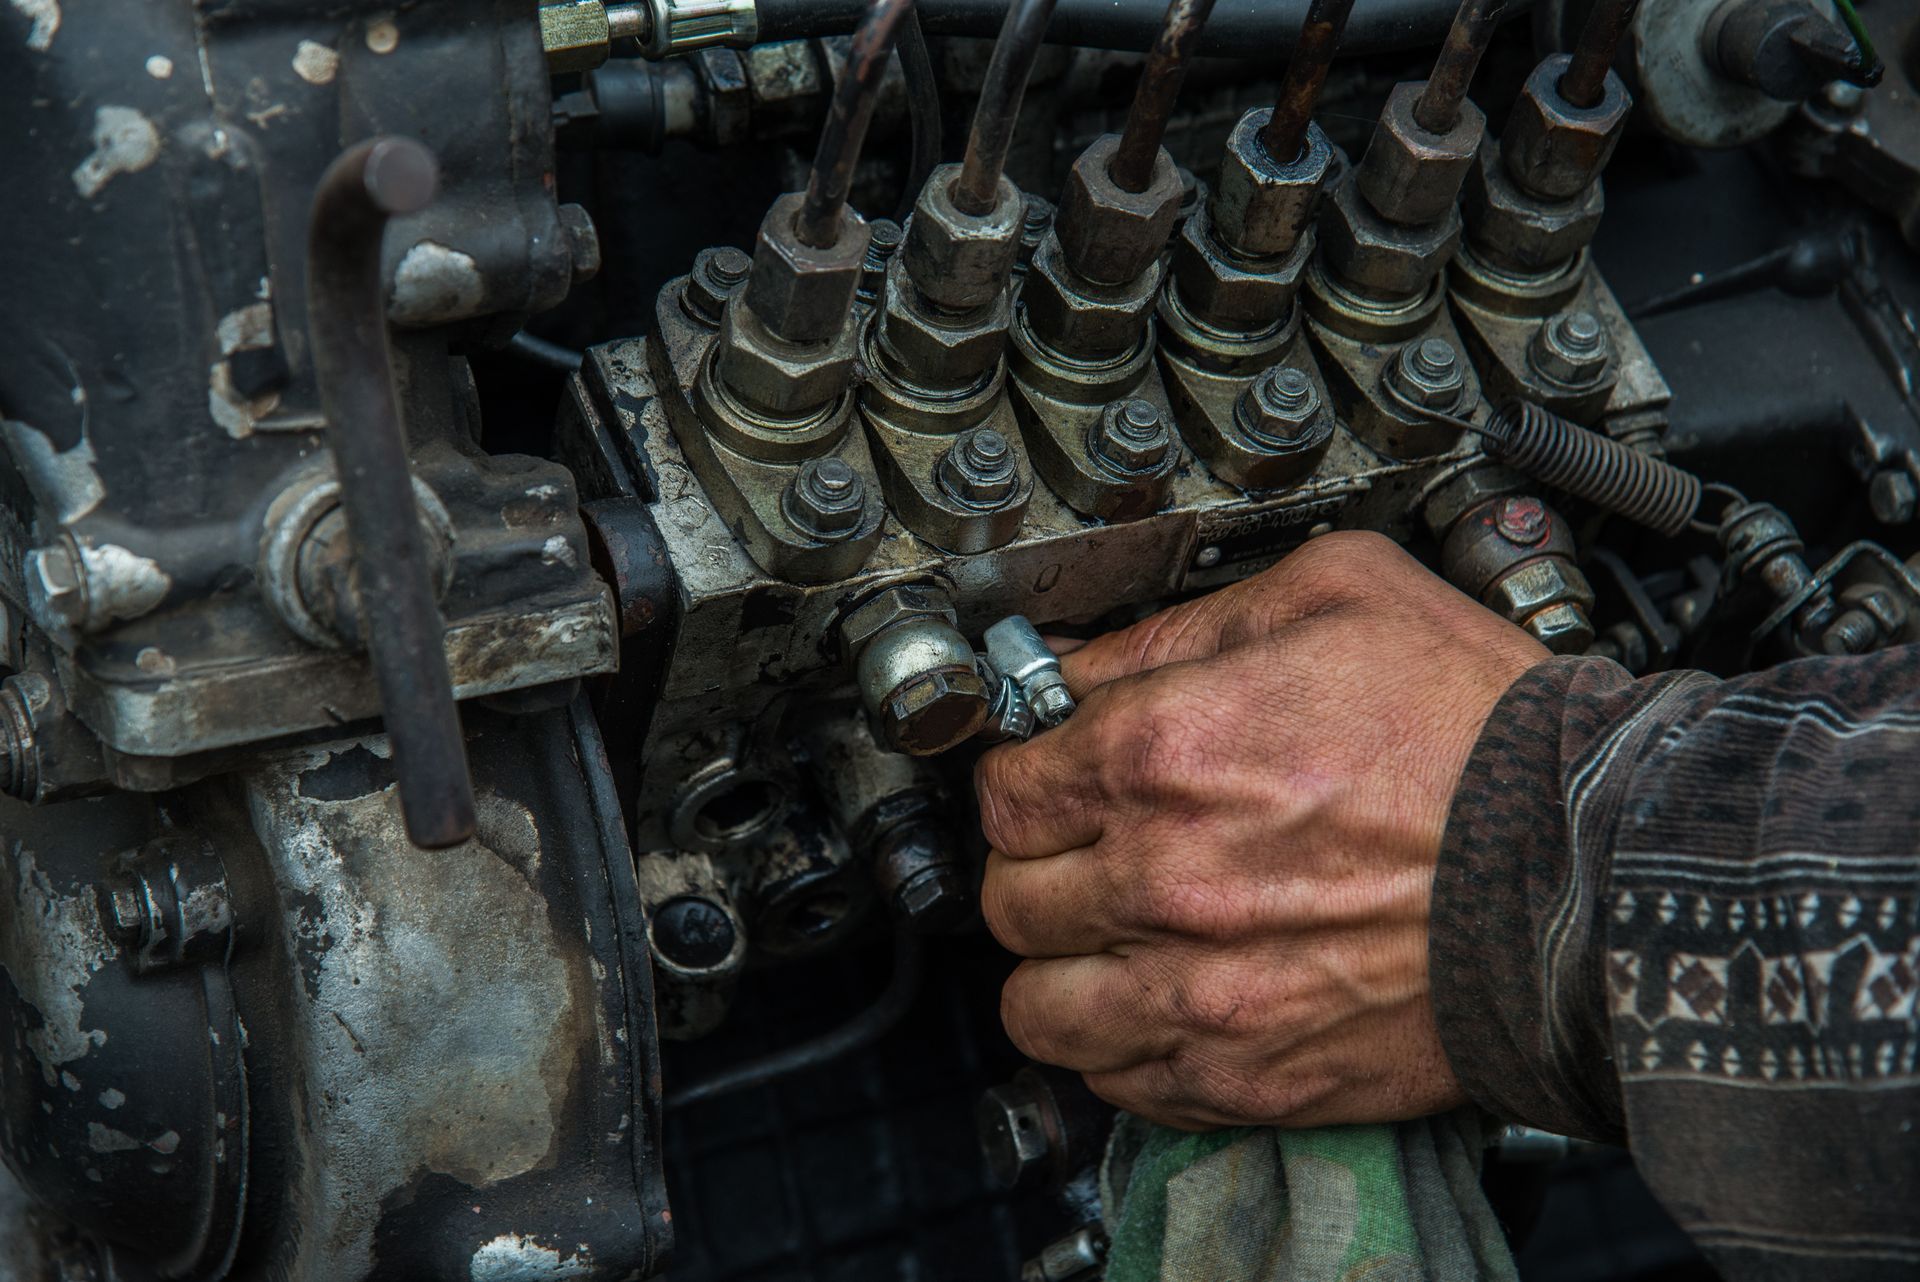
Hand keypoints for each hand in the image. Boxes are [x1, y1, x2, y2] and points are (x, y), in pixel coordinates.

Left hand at [975, 532, 1546, 1129]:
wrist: (1598, 871)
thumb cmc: (1484, 731)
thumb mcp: (1339, 593)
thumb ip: (1190, 623)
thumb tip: (1097, 661)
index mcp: (1161, 750)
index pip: (1004, 784)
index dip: (1026, 773)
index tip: (1053, 777)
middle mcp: (1158, 876)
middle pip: (1009, 895)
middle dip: (1038, 866)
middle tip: (1086, 852)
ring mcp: (1197, 989)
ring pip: (1036, 1005)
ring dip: (1059, 969)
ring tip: (1106, 942)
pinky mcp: (1246, 1074)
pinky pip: (1117, 1083)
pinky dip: (1120, 1048)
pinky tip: (1165, 1001)